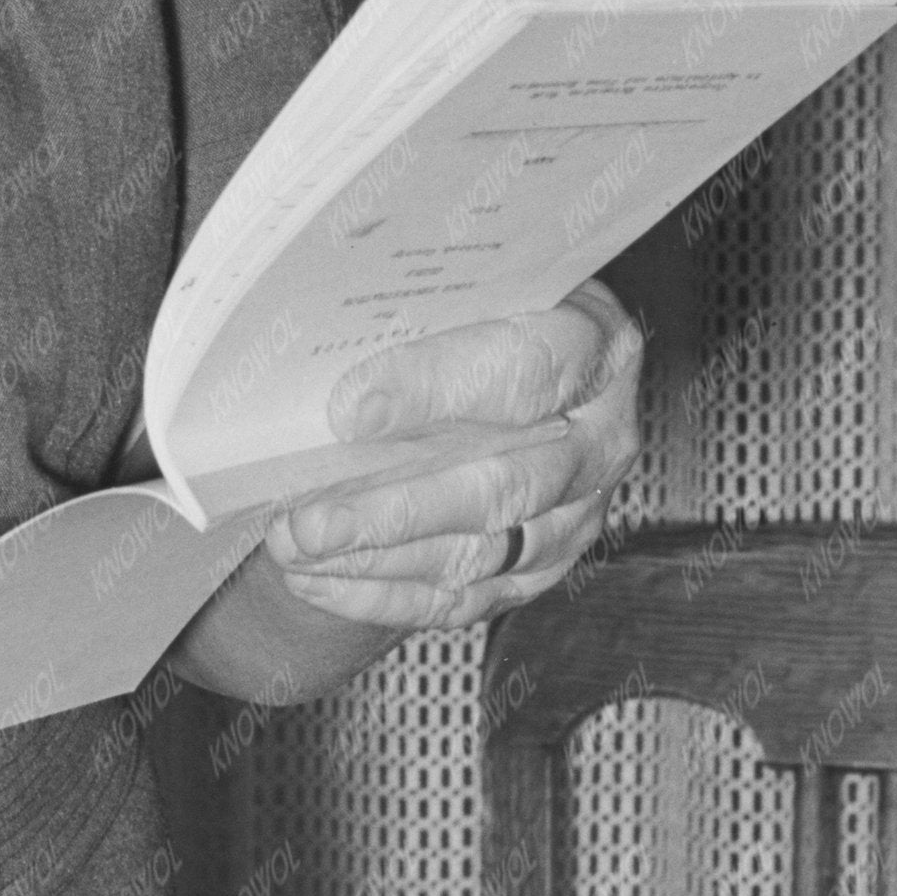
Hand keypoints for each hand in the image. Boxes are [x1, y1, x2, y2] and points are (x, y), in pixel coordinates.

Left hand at [256, 289, 642, 632]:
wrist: (510, 370)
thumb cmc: (481, 318)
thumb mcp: (464, 296)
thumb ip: (421, 334)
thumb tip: (351, 410)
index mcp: (595, 349)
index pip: (528, 369)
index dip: (438, 387)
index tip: (350, 408)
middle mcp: (599, 443)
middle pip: (505, 487)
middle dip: (397, 510)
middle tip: (312, 522)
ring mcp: (574, 517)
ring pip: (479, 555)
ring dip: (377, 558)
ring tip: (297, 547)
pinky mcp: (536, 570)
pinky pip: (461, 599)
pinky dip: (381, 595)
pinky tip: (316, 579)